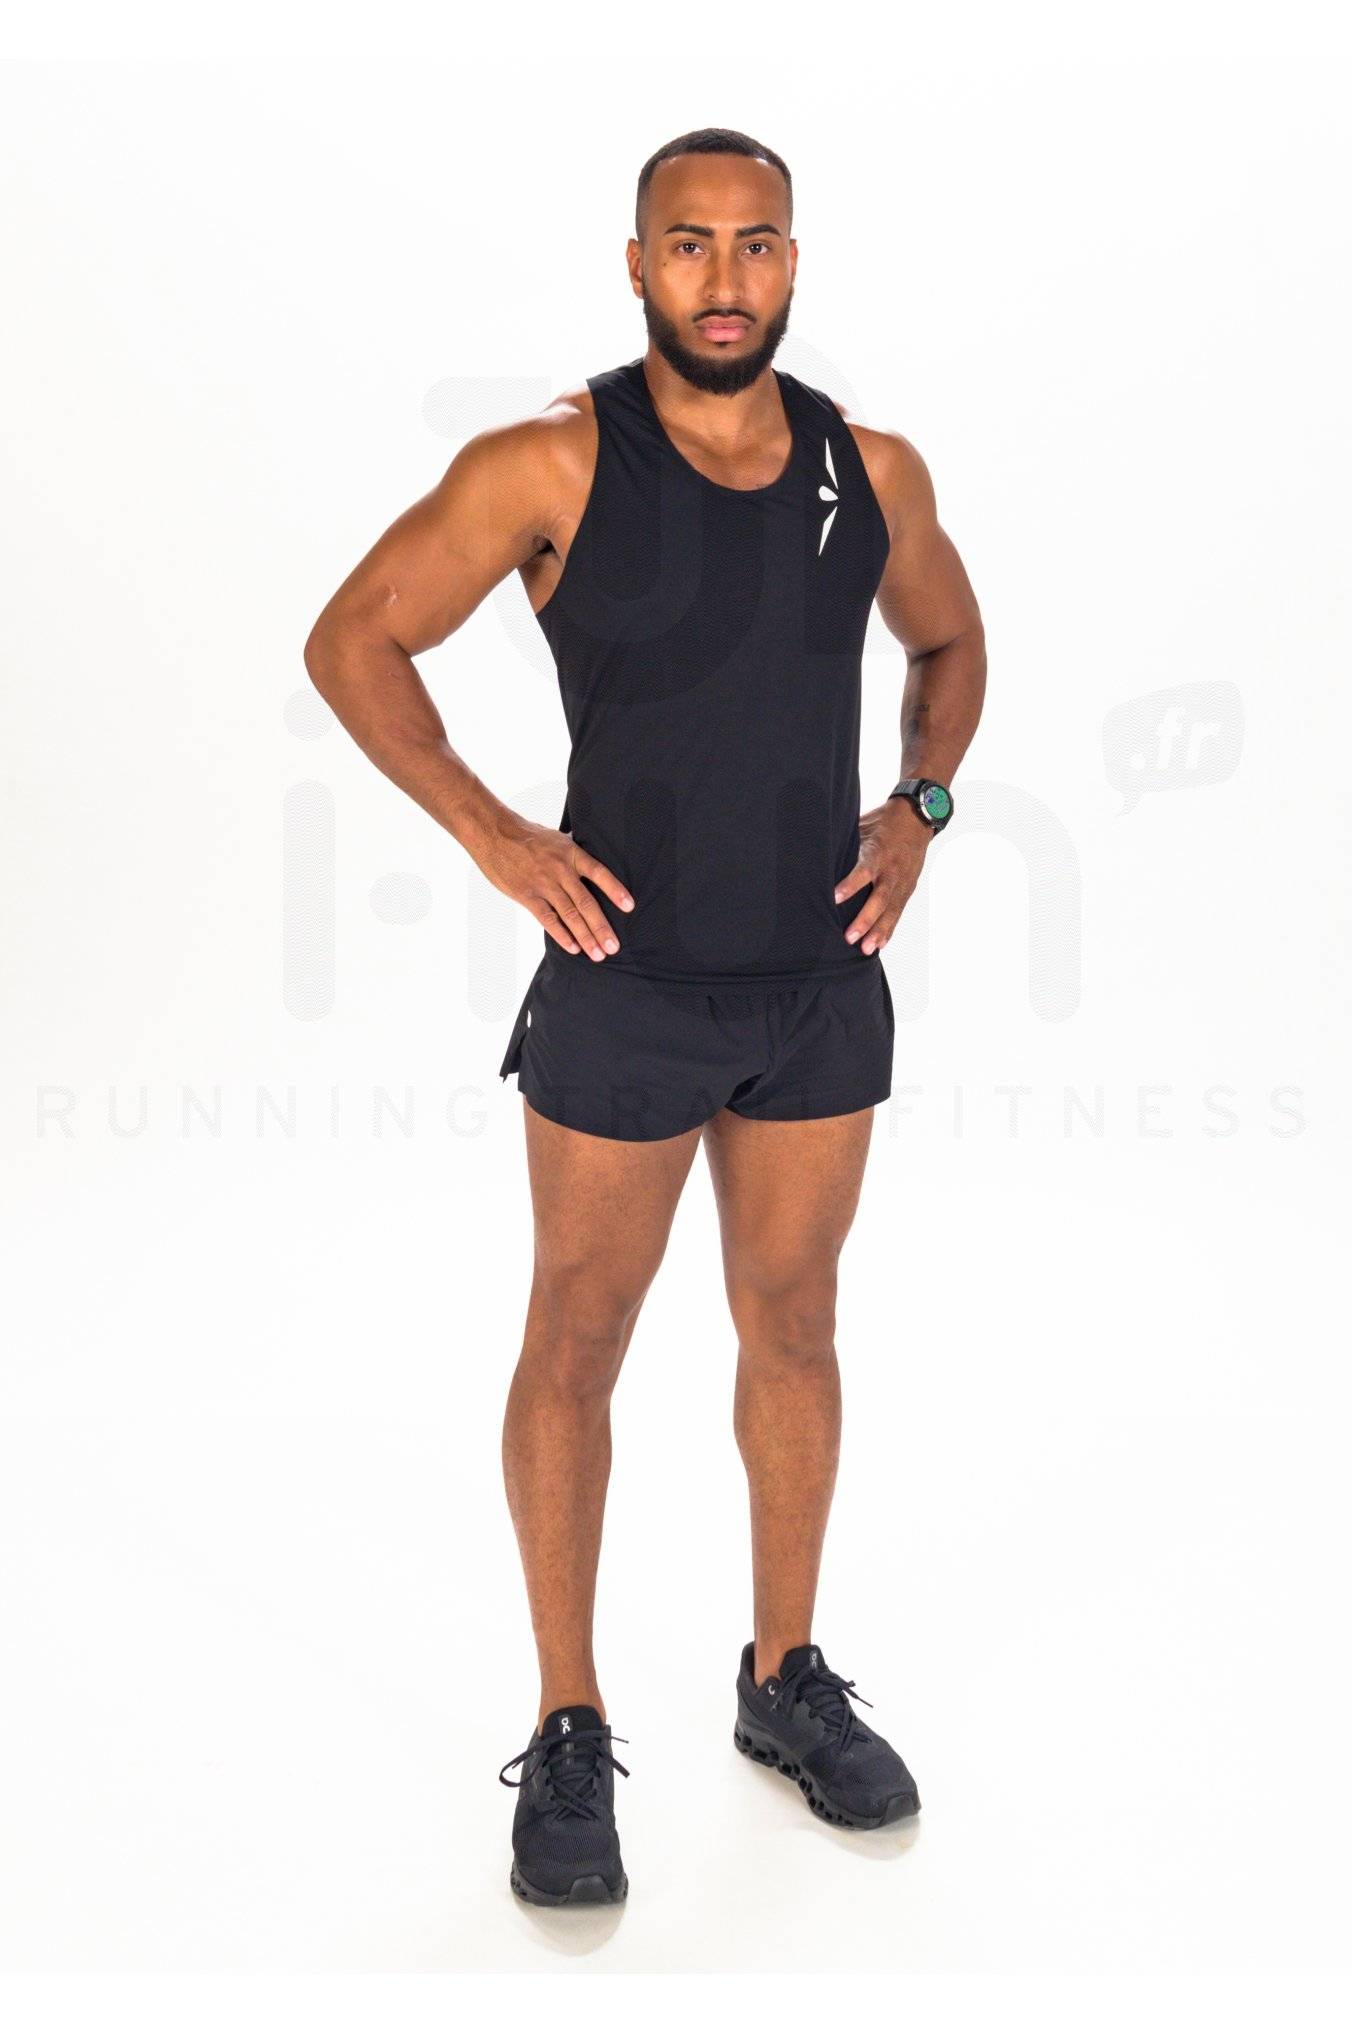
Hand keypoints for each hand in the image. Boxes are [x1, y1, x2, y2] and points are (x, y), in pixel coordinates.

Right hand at [475, 816, 632, 960]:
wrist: (494, 833)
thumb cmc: (528, 836)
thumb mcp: (557, 839)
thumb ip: (574, 856)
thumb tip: (593, 870)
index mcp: (571, 854)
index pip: (599, 873)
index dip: (614, 890)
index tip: (629, 907)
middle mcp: (560, 870)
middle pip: (586, 902)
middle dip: (601, 927)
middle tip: (613, 947)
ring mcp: (543, 884)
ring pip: (569, 915)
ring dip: (585, 937)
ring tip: (598, 954)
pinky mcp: (526, 895)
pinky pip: (547, 919)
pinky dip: (561, 935)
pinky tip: (573, 948)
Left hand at [834, 799, 930, 954]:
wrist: (917, 818)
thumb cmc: (883, 822)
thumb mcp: (862, 827)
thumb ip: (846, 846)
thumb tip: (817, 854)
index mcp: (879, 852)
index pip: (864, 871)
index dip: (850, 885)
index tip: (835, 898)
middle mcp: (892, 870)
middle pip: (879, 899)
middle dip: (865, 920)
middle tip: (849, 937)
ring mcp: (902, 881)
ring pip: (891, 910)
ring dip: (878, 931)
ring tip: (866, 949)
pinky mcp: (908, 889)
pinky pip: (898, 912)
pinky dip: (889, 929)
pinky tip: (880, 944)